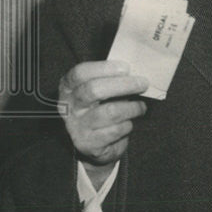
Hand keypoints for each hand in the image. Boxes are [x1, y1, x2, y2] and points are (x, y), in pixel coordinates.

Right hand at [59, 60, 148, 177]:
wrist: (96, 143)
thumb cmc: (102, 108)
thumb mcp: (101, 90)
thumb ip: (111, 79)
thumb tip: (136, 71)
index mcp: (68, 88)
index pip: (80, 73)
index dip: (104, 68)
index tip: (126, 68)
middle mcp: (68, 106)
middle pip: (93, 90)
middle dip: (123, 85)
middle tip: (143, 84)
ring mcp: (76, 126)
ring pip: (109, 112)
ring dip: (131, 107)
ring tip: (141, 107)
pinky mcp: (87, 143)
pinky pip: (114, 131)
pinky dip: (127, 125)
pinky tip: (130, 122)